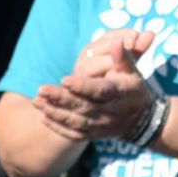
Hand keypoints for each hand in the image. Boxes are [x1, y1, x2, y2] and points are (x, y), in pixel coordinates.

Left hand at [36, 31, 159, 144]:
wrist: (141, 120)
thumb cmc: (132, 88)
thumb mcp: (132, 71)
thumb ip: (122, 56)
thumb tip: (117, 41)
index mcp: (119, 93)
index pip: (100, 90)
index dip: (83, 86)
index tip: (65, 79)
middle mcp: (110, 112)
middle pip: (83, 106)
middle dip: (61, 99)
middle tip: (41, 89)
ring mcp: (101, 126)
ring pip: (76, 122)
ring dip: (54, 113)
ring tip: (36, 102)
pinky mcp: (93, 135)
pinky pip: (73, 134)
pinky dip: (57, 127)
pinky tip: (43, 117)